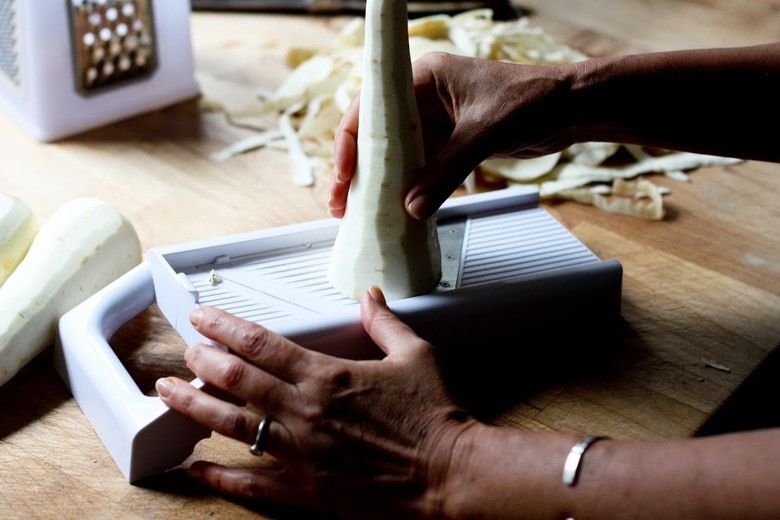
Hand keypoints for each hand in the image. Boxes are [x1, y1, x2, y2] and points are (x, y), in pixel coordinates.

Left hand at [156, 286, 477, 517]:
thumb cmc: (433, 415)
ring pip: (232, 426)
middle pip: (236, 380)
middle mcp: (306, 411)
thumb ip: (384, 321)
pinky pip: (251, 483)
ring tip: (169, 393)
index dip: (225, 327)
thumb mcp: (414, 354)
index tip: (203, 319)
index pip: (261, 344)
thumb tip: (369, 295)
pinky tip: (195, 464)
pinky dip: (219, 475)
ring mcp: (301, 453)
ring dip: (196, 406)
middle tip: (183, 351)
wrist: (448, 472)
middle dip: (202, 361)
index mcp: (328, 376)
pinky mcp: (306, 490)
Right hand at [329, 52, 577, 219]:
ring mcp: (438, 121)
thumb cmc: (535, 98)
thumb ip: (447, 171)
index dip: (352, 142)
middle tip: (341, 203)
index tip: (345, 175)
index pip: (372, 107)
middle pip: (377, 134)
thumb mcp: (483, 133)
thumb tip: (412, 208)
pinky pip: (420, 167)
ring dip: (380, 183)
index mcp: (424, 76)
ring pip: (396, 155)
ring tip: (360, 213)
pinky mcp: (452, 142)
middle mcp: (425, 97)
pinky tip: (396, 209)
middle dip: (357, 169)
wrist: (572, 107)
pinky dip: (408, 188)